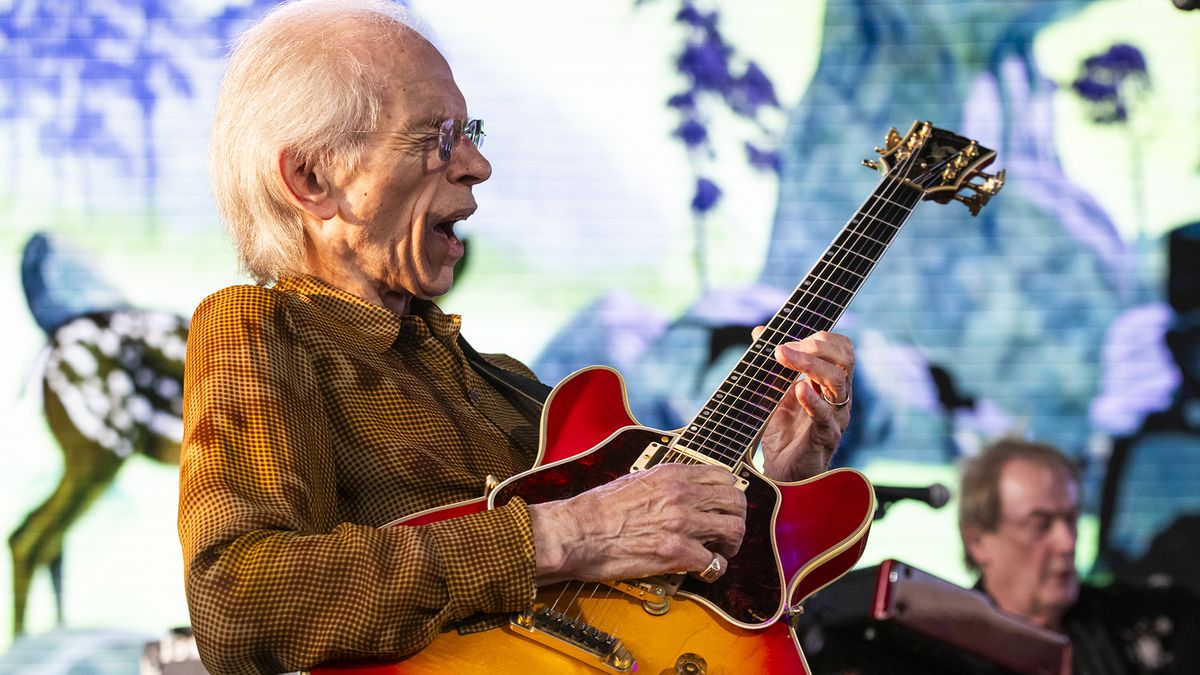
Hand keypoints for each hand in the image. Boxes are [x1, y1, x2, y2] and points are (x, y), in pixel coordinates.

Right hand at [527, 463, 746, 585]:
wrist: (577, 531)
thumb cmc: (599, 509)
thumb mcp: (637, 480)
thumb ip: (666, 483)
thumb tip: (683, 491)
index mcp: (672, 474)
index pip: (723, 477)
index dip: (728, 494)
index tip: (722, 507)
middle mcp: (682, 494)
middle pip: (735, 502)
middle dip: (736, 519)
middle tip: (727, 534)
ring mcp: (681, 523)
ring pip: (733, 530)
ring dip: (731, 544)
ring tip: (720, 552)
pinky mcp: (676, 552)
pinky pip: (713, 562)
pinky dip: (714, 569)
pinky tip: (705, 570)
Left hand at [758, 329, 853, 482]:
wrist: (782, 475)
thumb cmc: (784, 434)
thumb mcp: (775, 393)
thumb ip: (772, 365)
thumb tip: (759, 332)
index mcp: (831, 384)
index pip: (842, 349)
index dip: (819, 338)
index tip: (787, 340)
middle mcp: (838, 398)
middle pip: (845, 359)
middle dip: (815, 347)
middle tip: (783, 349)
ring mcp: (835, 417)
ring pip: (838, 382)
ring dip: (810, 365)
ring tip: (784, 358)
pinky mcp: (825, 438)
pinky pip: (825, 416)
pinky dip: (812, 400)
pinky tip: (798, 389)